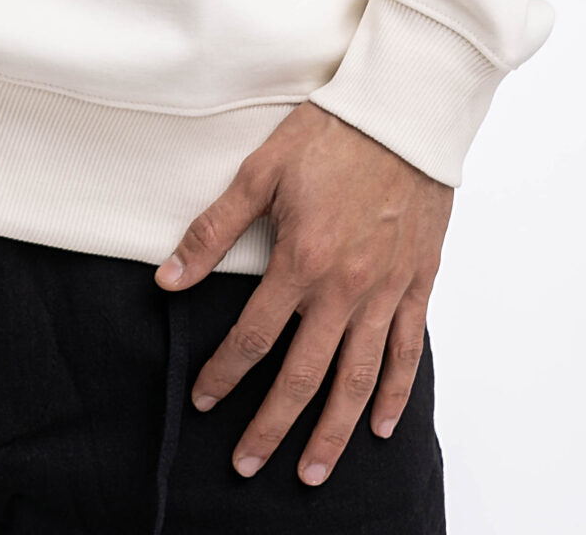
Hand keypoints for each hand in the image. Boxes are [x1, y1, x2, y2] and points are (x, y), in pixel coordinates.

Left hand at [153, 103, 451, 487]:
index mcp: (300, 262)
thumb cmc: (329, 134)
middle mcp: (344, 289)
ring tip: (313, 471)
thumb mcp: (259, 172)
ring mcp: (385, 291)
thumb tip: (168, 278)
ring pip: (357, 380)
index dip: (223, 375)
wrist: (403, 113)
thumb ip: (213, 230)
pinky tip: (378, 425)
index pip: (252, 338)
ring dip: (333, 432)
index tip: (203, 400)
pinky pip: (406, 352)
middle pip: (303, 377)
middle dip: (272, 426)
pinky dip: (393, 394)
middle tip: (248, 464)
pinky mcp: (418, 284)